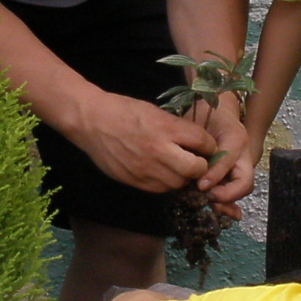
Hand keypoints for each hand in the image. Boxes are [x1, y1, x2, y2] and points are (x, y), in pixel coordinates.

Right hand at [72, 90, 216, 193]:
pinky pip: (160, 189)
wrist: (92, 121)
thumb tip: (198, 143)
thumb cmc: (124, 111)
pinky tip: (160, 172)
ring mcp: (146, 169)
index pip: (203, 143)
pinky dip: (165, 182)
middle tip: (195, 160)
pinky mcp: (135, 181)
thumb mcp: (156, 112)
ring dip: (182, 177)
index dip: (208, 146)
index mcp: (166, 128)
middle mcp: (159, 150)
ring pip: (179, 183)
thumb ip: (177, 129)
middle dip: (200, 166)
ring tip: (176, 166)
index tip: (205, 146)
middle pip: (196, 169)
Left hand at [194, 93, 252, 208]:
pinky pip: (236, 190)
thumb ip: (199, 146)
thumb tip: (197, 175)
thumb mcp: (200, 125)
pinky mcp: (236, 172)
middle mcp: (243, 154)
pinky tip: (226, 212)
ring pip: (242, 188)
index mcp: (235, 139)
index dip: (215, 175)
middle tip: (208, 198)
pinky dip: (230, 203)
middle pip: (245, 182)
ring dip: (227, 201)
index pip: (229, 161)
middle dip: (228, 195)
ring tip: (212, 205)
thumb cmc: (205, 115)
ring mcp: (242, 164)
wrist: (216, 110)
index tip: (201, 186)